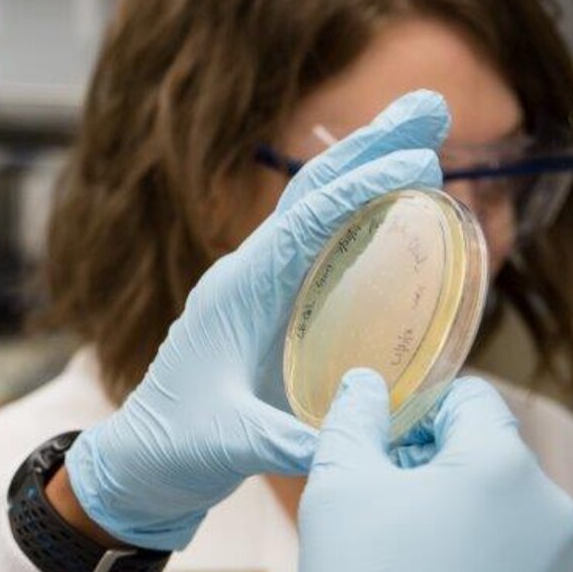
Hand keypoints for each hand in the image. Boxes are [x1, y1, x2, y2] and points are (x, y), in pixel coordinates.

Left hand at [64, 90, 448, 549]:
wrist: (140, 463)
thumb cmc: (177, 449)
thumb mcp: (231, 444)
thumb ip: (287, 440)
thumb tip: (353, 437)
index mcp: (237, 291)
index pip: (304, 221)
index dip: (359, 187)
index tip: (416, 161)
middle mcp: (248, 273)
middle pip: (314, 191)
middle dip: (372, 145)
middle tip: (432, 108)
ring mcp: (260, 284)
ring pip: (319, 207)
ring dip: (371, 166)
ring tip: (427, 133)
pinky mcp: (273, 304)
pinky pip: (321, 242)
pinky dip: (362, 209)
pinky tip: (401, 199)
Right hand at [296, 370, 572, 571]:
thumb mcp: (339, 485)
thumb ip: (354, 418)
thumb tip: (366, 385)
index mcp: (504, 463)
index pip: (468, 400)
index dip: (417, 417)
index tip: (383, 454)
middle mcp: (552, 508)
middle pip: (490, 457)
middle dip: (439, 471)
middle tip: (386, 512)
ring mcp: (564, 567)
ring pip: (506, 513)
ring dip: (464, 520)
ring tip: (411, 564)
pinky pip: (521, 566)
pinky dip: (485, 568)